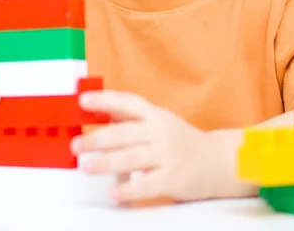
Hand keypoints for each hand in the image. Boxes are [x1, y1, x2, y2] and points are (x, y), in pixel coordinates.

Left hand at [70, 90, 226, 203]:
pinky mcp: (172, 178)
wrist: (217, 160)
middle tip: (76, 145)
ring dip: (106, 163)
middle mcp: (160, 132)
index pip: (127, 102)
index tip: (82, 101)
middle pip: (124, 133)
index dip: (104, 100)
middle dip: (97, 139)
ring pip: (132, 157)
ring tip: (87, 167)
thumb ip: (132, 119)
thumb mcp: (159, 121)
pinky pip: (147, 185)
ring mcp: (167, 155)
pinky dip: (129, 189)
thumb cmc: (180, 140)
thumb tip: (100, 113)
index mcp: (154, 114)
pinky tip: (114, 192)